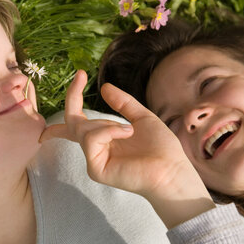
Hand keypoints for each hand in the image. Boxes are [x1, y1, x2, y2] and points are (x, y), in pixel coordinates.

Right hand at [40, 70, 214, 227]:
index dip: (75, 98)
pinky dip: (108, 132)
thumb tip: (104, 86)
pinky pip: (91, 140)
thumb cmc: (161, 148)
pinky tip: (128, 133)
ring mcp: (94, 159)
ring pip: (83, 129)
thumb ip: (123, 103)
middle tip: (80, 75)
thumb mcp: (141, 118)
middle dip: (73, 98)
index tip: (80, 75)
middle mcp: (95, 148)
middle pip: (72, 121)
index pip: (79, 118)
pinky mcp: (95, 169)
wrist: (172, 169)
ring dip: (106, 123)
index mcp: (104, 137)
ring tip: (131, 130)